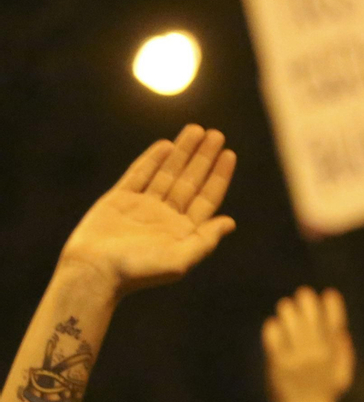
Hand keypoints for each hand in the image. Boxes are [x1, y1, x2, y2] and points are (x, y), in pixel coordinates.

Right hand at [58, 125, 235, 295]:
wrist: (95, 271)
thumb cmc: (139, 271)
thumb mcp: (180, 260)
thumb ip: (205, 240)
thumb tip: (230, 222)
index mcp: (183, 231)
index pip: (206, 198)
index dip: (218, 176)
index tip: (229, 154)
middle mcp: (165, 216)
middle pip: (189, 181)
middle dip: (203, 158)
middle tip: (216, 134)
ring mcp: (143, 206)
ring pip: (167, 173)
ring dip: (181, 152)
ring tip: (196, 130)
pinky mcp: (119, 199)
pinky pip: (139, 174)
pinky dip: (152, 159)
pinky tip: (166, 145)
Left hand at [262, 286, 354, 401]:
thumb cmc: (324, 394)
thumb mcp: (342, 375)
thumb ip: (344, 353)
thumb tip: (342, 331)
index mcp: (333, 356)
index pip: (335, 325)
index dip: (333, 308)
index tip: (329, 294)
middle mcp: (316, 356)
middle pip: (312, 322)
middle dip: (309, 305)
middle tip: (304, 294)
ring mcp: (296, 360)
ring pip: (292, 327)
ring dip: (289, 313)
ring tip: (286, 306)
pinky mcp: (278, 365)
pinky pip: (275, 341)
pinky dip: (273, 330)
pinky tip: (273, 323)